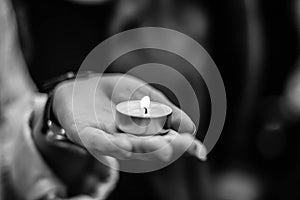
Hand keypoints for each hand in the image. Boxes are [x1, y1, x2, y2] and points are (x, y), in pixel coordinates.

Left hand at [53, 73, 205, 161]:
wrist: (85, 87)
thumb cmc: (117, 94)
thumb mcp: (147, 97)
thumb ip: (166, 111)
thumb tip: (192, 128)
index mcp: (144, 133)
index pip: (166, 142)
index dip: (182, 146)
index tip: (199, 150)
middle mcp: (128, 140)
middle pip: (149, 147)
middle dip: (166, 146)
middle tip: (183, 143)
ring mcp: (107, 138)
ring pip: (127, 147)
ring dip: (144, 148)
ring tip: (163, 149)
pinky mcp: (86, 134)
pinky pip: (98, 142)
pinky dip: (110, 146)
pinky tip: (123, 146)